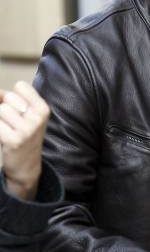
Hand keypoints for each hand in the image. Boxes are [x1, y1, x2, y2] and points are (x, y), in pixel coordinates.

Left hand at [0, 82, 49, 199]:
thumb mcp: (26, 115)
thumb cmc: (24, 135)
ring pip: (1, 109)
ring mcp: (27, 129)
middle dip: (4, 108)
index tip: (16, 110)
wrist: (26, 165)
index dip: (12, 96)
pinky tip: (4, 137)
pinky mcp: (15, 140)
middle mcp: (38, 118)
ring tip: (7, 130)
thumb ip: (10, 99)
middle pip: (9, 97)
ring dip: (0, 119)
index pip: (20, 86)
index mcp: (43, 108)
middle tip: (11, 123)